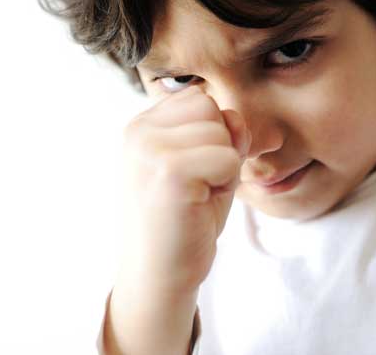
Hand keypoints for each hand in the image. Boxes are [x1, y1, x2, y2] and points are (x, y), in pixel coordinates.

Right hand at [117, 85, 249, 294]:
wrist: (159, 276)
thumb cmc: (183, 221)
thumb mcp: (202, 164)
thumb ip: (220, 132)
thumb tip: (236, 117)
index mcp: (141, 126)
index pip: (200, 100)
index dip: (213, 136)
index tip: (193, 173)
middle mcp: (138, 131)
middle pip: (212, 109)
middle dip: (220, 148)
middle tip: (198, 187)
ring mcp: (150, 149)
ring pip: (223, 132)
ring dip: (224, 168)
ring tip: (197, 196)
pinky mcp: (169, 171)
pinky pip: (229, 158)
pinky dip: (226, 184)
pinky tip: (199, 205)